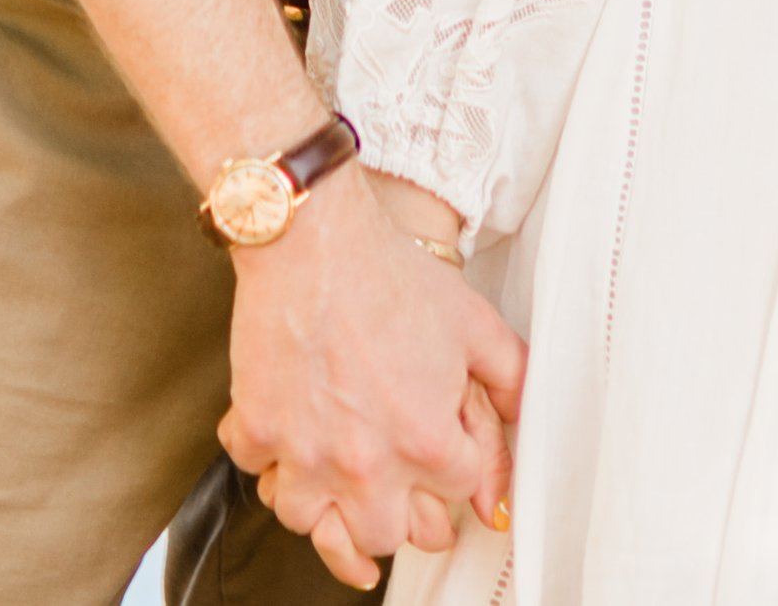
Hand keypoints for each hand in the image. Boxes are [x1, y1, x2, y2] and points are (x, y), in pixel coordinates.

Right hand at [220, 161, 523, 588]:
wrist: (315, 238)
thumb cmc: (391, 273)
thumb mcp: (473, 322)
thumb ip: (511, 380)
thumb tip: (521, 424)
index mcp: (427, 443)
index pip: (451, 500)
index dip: (450, 478)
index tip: (437, 462)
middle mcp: (368, 465)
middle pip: (380, 538)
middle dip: (390, 516)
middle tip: (387, 491)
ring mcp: (307, 455)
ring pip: (312, 525)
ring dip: (322, 506)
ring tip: (331, 483)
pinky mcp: (257, 432)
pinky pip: (260, 475)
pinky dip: (268, 461)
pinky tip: (283, 439)